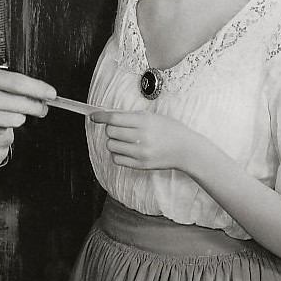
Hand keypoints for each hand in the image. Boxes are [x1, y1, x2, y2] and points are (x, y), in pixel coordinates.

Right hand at [0, 67, 53, 143]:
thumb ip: (5, 82)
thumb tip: (35, 92)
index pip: (19, 83)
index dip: (39, 89)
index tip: (51, 93)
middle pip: (22, 104)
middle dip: (38, 107)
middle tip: (42, 107)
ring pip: (16, 120)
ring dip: (18, 117)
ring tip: (7, 112)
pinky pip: (3, 132)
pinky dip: (2, 127)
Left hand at [89, 108, 203, 172]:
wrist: (186, 150)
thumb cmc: (171, 131)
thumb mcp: (154, 117)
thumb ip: (132, 117)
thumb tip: (110, 116)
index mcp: (144, 121)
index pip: (114, 118)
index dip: (100, 117)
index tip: (94, 116)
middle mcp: (141, 137)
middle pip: (110, 132)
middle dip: (110, 129)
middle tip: (119, 129)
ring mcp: (140, 152)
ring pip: (111, 146)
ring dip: (113, 141)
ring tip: (125, 140)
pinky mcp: (140, 164)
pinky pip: (117, 159)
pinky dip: (117, 153)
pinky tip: (126, 150)